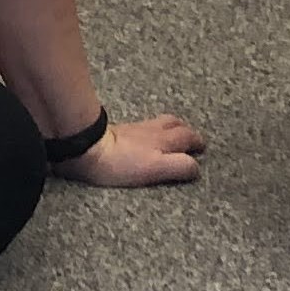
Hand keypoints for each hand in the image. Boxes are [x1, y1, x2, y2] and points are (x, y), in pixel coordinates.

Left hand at [55, 110, 204, 186]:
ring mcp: (136, 128)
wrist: (87, 146)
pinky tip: (148, 133)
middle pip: (177, 126)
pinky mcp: (121, 129)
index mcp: (165, 140)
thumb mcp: (155, 168)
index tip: (202, 150)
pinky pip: (144, 124)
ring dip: (173, 125)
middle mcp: (154, 130)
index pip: (188, 139)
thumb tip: (196, 168)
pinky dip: (154, 127)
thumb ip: (179, 167)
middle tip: (194, 139)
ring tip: (177, 131)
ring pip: (162, 122)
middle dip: (188, 132)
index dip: (196, 145)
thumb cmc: (121, 162)